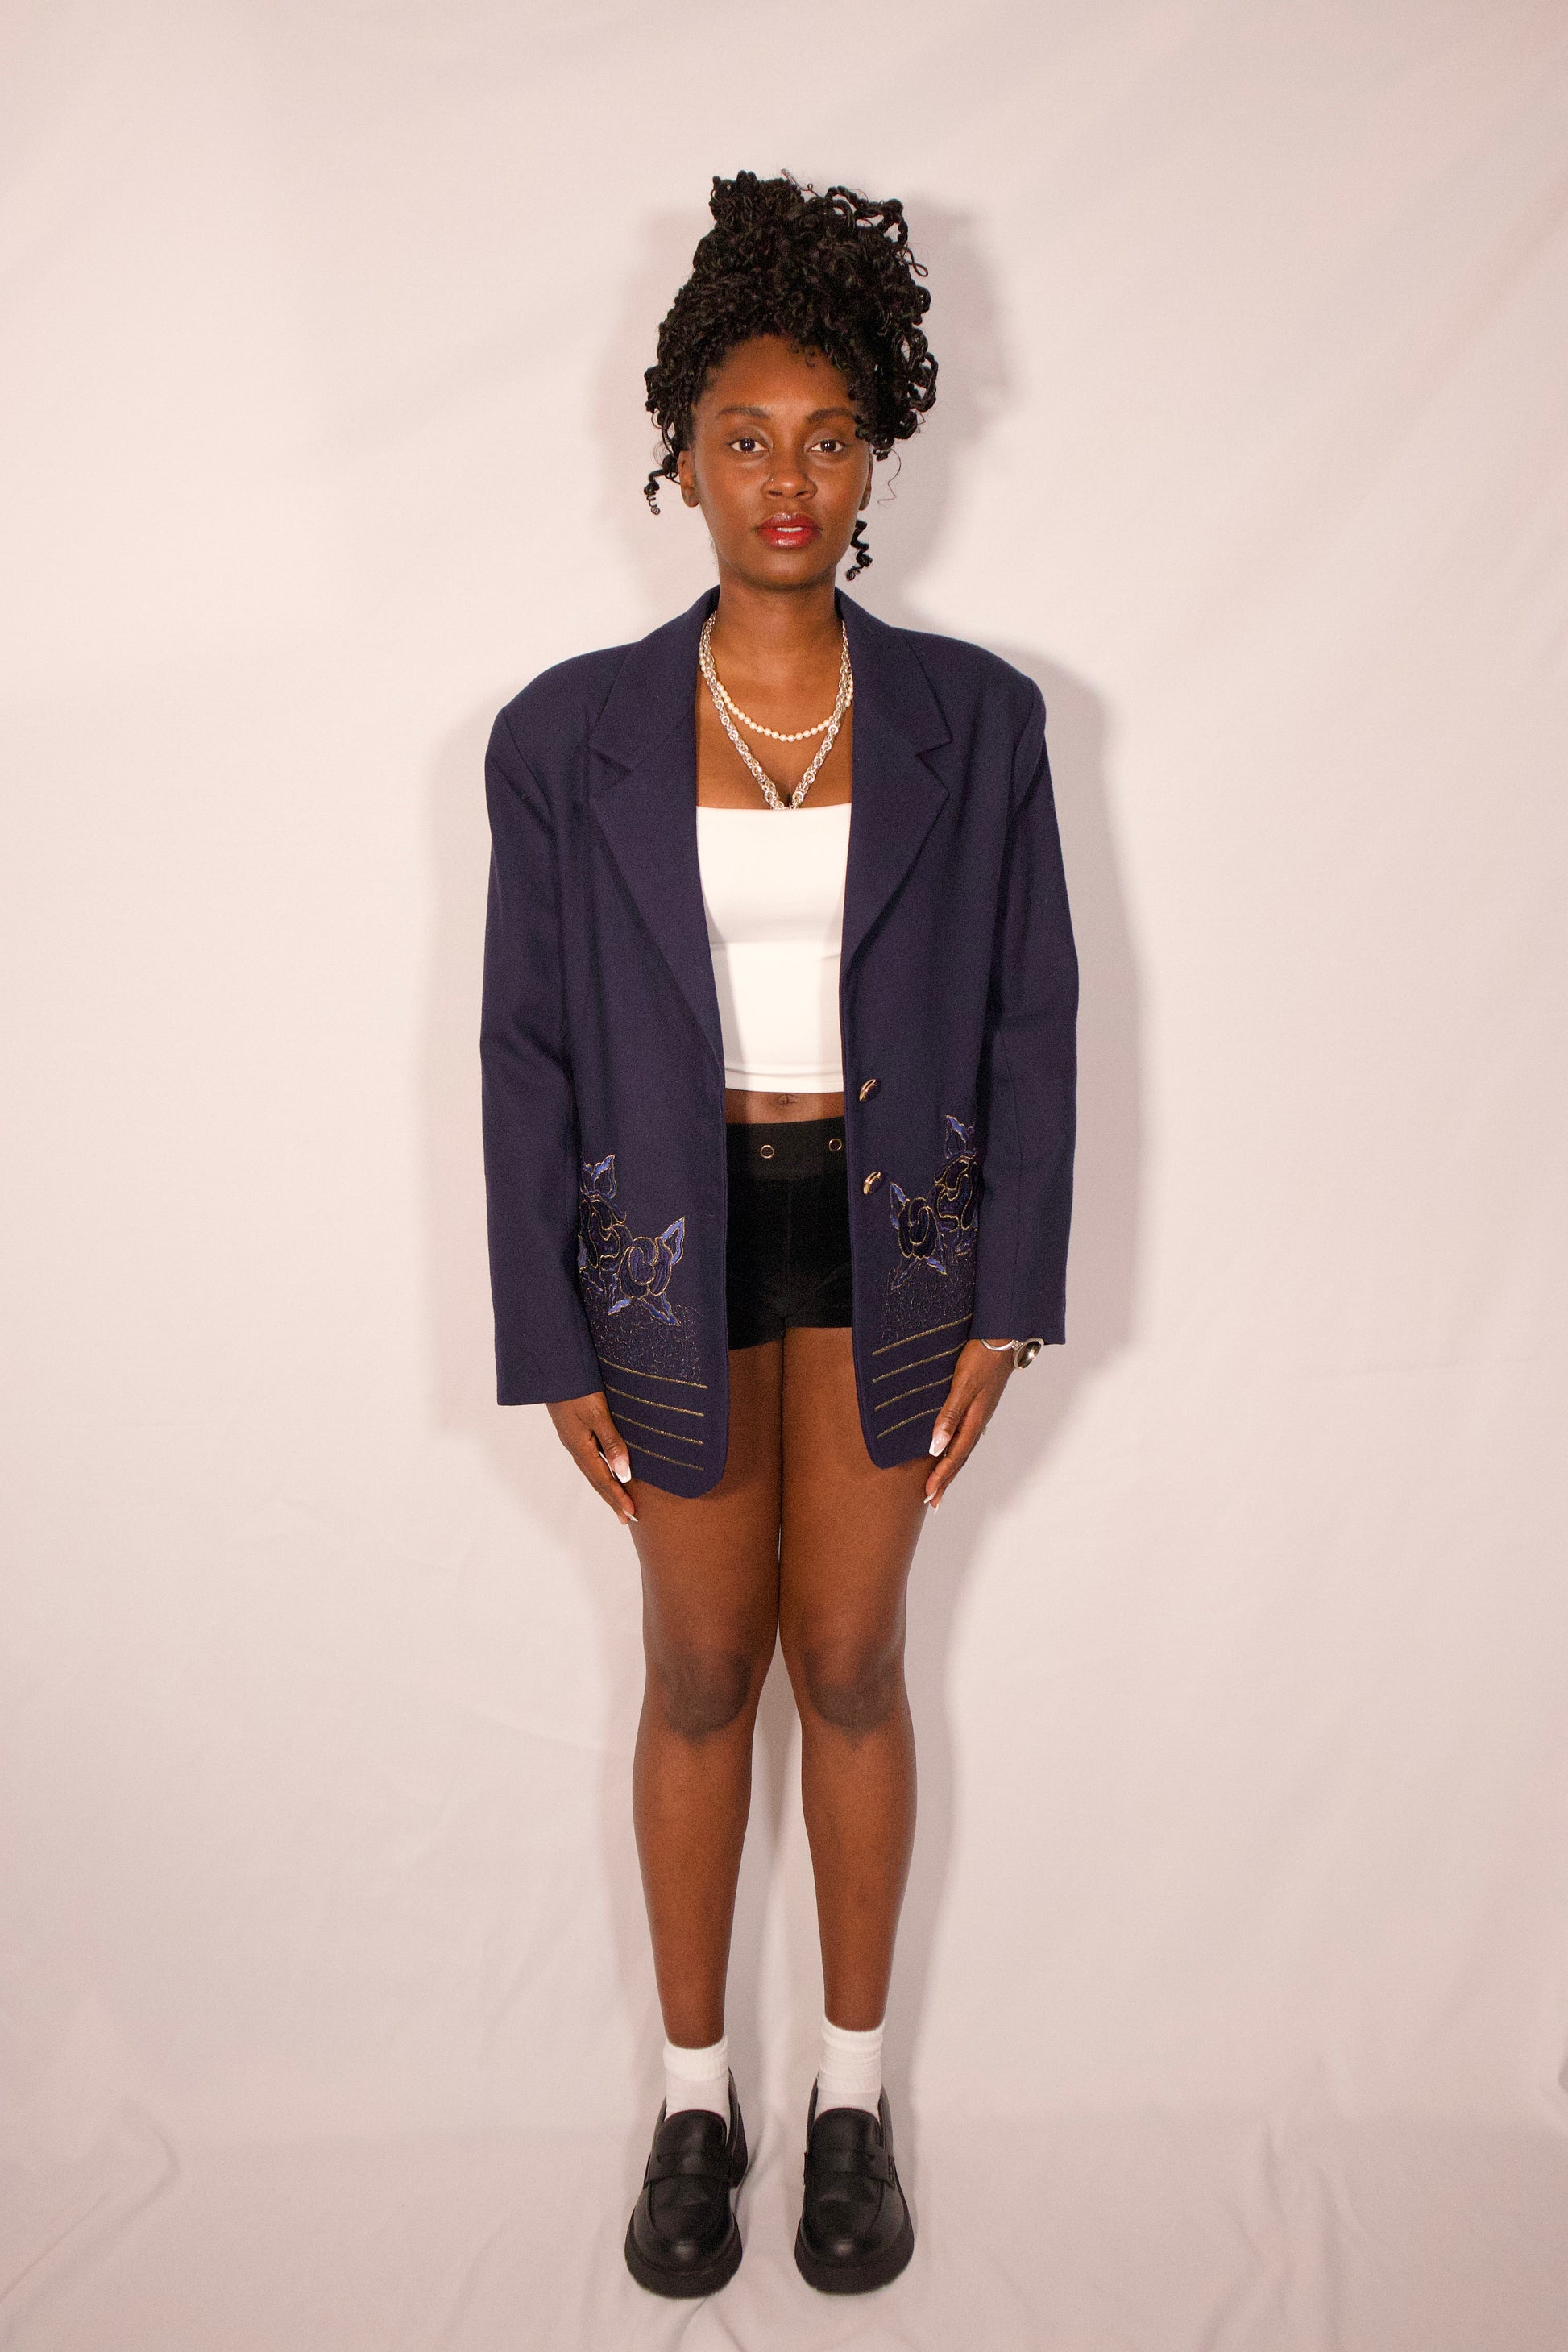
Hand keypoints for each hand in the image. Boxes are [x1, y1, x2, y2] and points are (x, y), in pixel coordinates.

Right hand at [545, 1390, 637, 1525]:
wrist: (554, 1369)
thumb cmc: (577, 1388)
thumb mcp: (597, 1414)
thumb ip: (612, 1443)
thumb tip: (625, 1474)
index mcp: (581, 1447)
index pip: (603, 1480)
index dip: (618, 1498)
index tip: (632, 1514)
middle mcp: (575, 1447)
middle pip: (596, 1480)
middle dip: (612, 1499)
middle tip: (626, 1518)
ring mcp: (573, 1439)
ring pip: (592, 1471)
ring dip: (606, 1488)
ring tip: (617, 1501)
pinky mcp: (573, 1430)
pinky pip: (589, 1459)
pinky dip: (599, 1471)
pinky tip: (604, 1470)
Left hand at [923, 1340, 1012, 1508]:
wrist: (1003, 1337)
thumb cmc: (981, 1358)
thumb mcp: (963, 1386)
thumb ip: (949, 1416)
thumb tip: (935, 1447)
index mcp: (974, 1420)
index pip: (954, 1456)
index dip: (941, 1477)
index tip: (928, 1496)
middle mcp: (978, 1420)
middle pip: (960, 1458)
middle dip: (946, 1480)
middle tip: (933, 1502)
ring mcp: (980, 1413)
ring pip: (963, 1448)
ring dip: (951, 1468)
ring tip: (940, 1484)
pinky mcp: (979, 1404)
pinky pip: (966, 1435)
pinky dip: (957, 1450)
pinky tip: (953, 1450)